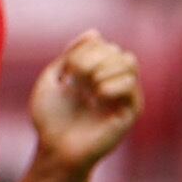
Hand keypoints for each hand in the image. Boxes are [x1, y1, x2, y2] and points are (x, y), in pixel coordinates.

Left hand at [27, 31, 142, 179]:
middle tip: (76, 78)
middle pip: (117, 50)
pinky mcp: (131, 112)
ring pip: (129, 61)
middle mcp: (113, 83)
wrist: (55, 150)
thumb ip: (71, 54)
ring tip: (88, 88)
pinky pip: (131, 85)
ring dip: (104, 68)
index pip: (103, 44)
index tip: (67, 72)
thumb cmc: (50, 119)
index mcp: (96, 73)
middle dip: (94, 57)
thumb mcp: (52, 77)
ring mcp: (124, 97)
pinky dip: (112, 85)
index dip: (85, 50)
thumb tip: (95, 32)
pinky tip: (97, 96)